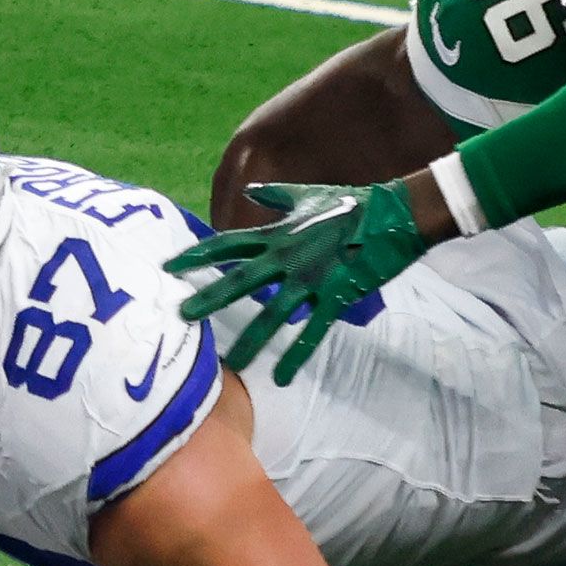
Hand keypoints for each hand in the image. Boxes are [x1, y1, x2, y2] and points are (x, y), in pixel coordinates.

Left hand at [167, 180, 427, 382]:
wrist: (395, 215)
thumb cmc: (353, 203)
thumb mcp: (309, 196)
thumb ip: (277, 196)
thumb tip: (253, 188)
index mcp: (280, 234)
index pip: (229, 244)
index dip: (199, 254)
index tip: (171, 266)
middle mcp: (289, 257)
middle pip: (241, 280)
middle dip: (210, 298)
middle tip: (180, 315)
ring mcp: (312, 279)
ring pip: (273, 314)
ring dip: (251, 340)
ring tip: (230, 364)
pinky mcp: (336, 295)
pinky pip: (312, 330)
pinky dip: (297, 354)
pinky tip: (282, 378)